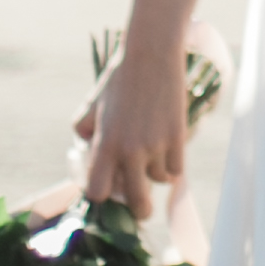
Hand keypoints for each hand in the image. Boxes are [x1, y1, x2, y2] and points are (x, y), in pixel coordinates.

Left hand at [74, 32, 191, 212]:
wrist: (151, 54)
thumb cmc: (118, 81)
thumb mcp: (91, 107)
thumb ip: (86, 136)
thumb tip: (90, 159)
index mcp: (104, 144)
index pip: (98, 192)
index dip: (102, 194)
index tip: (107, 190)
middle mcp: (130, 150)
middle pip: (136, 202)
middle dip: (138, 211)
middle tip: (140, 209)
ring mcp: (156, 145)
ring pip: (157, 182)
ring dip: (154, 175)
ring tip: (151, 153)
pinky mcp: (178, 138)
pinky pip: (176, 170)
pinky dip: (171, 166)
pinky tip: (165, 150)